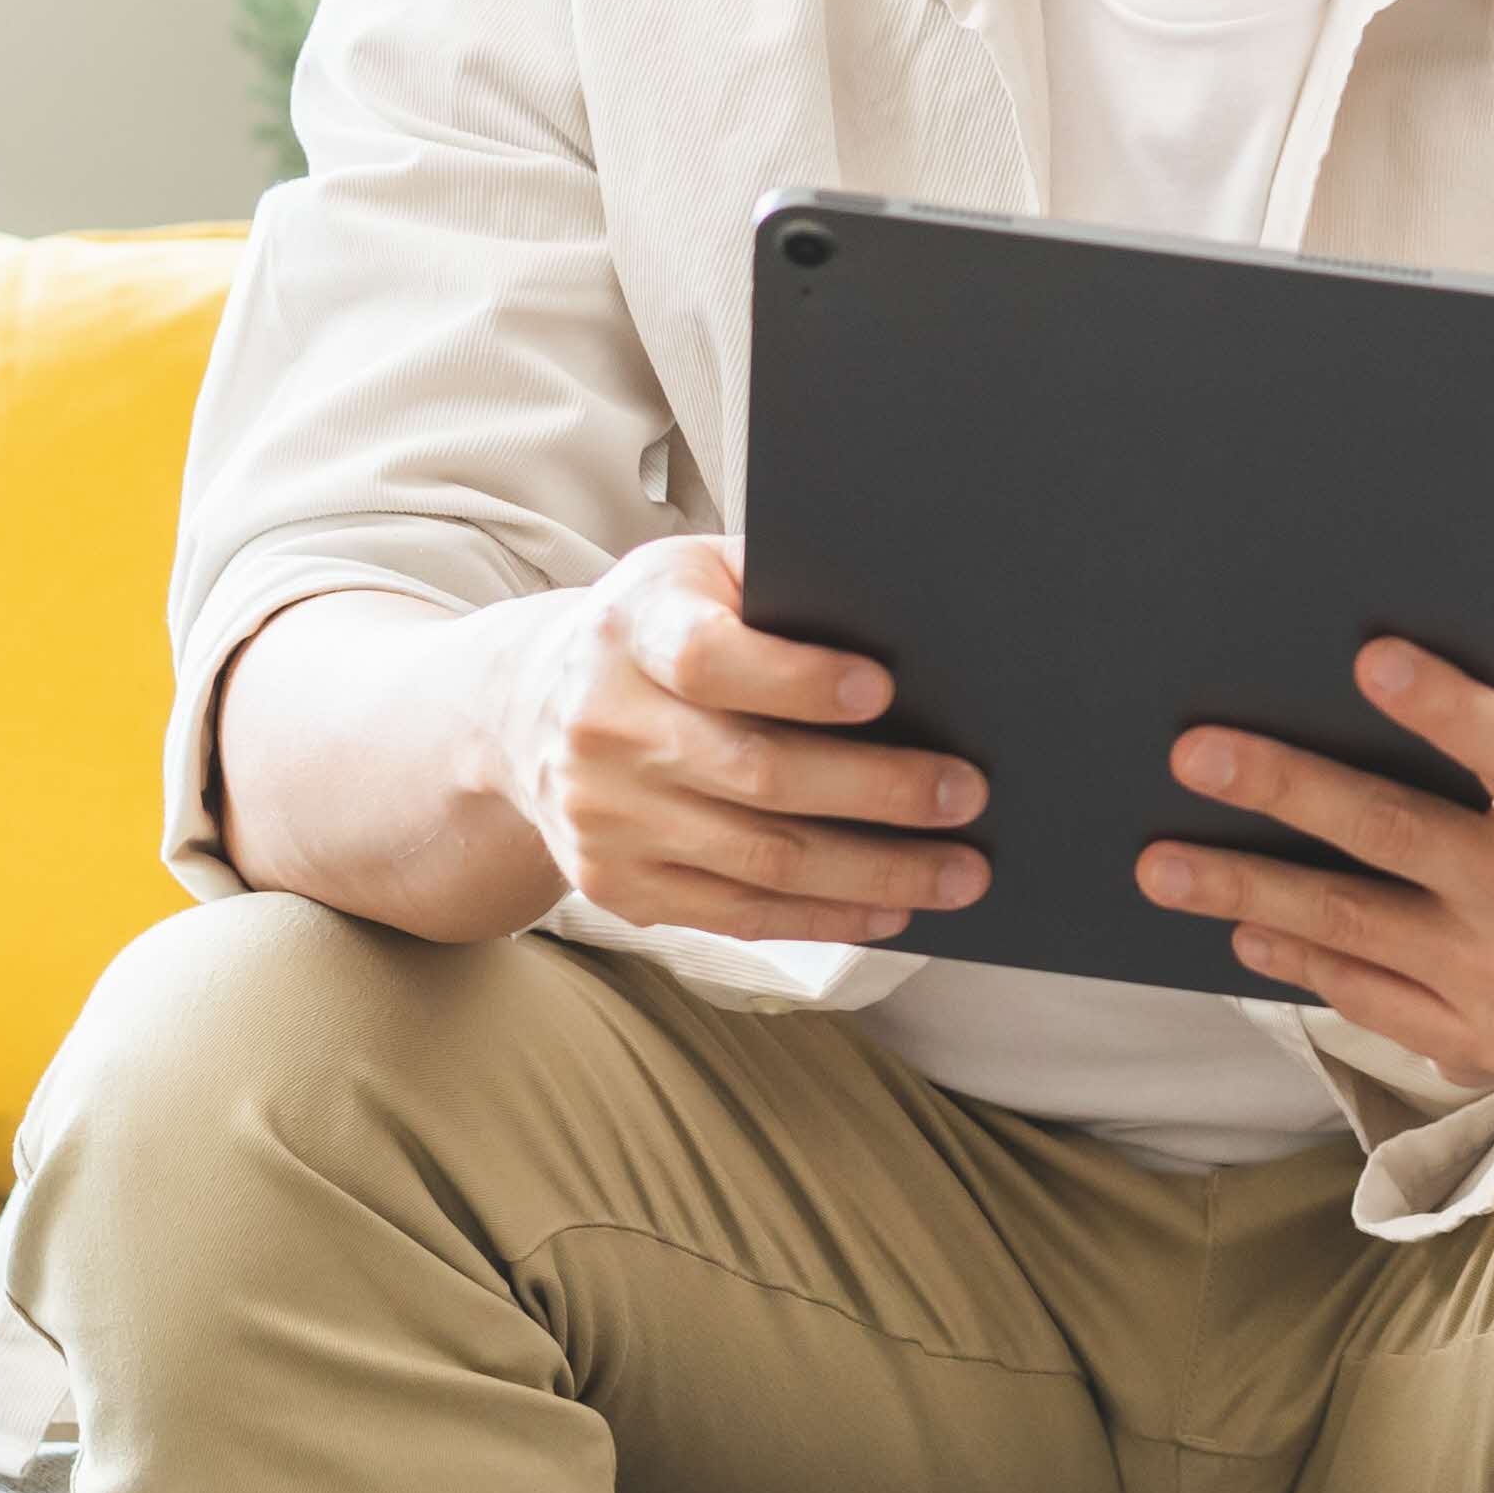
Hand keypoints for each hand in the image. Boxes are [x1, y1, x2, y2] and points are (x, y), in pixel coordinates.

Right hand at [477, 535, 991, 945]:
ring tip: (959, 872)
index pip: (711, 660)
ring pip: (761, 858)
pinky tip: (891, 906)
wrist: (526, 709)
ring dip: (874, 871)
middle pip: (758, 773)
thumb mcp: (693, 576)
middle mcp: (606, 727)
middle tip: (967, 795)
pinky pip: (737, 913)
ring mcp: (609, 817)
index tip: (884, 690)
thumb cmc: (655, 630)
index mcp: (631, 631)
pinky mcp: (618, 885)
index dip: (798, 680)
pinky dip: (826, 916)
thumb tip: (906, 624)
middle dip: (878, 790)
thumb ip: (779, 587)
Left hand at [1140, 636, 1493, 1083]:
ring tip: (1161, 863)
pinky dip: (1293, 958)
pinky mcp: (1474, 1043)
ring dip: (1249, 889)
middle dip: (1290, 789)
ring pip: (1355, 923)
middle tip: (1193, 756)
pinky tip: (1238, 927)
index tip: (1367, 658)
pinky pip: (1362, 995)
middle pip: (1400, 834)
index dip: (1446, 709)